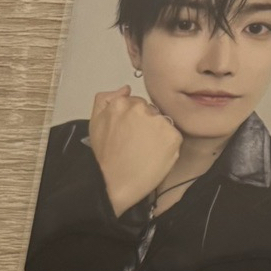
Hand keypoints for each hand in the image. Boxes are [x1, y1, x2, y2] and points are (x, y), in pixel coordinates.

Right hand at [88, 84, 182, 215]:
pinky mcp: (173, 135)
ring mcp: (159, 121)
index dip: (135, 119)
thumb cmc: (106, 155)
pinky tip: (157, 154)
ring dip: (160, 132)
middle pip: (152, 110)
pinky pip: (175, 134)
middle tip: (139, 142)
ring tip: (148, 149)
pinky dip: (169, 143)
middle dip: (148, 123)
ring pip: (164, 121)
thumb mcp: (96, 121)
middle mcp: (141, 108)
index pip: (137, 102)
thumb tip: (126, 88)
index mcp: (121, 103)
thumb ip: (106, 98)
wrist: (116, 181)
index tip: (131, 132)